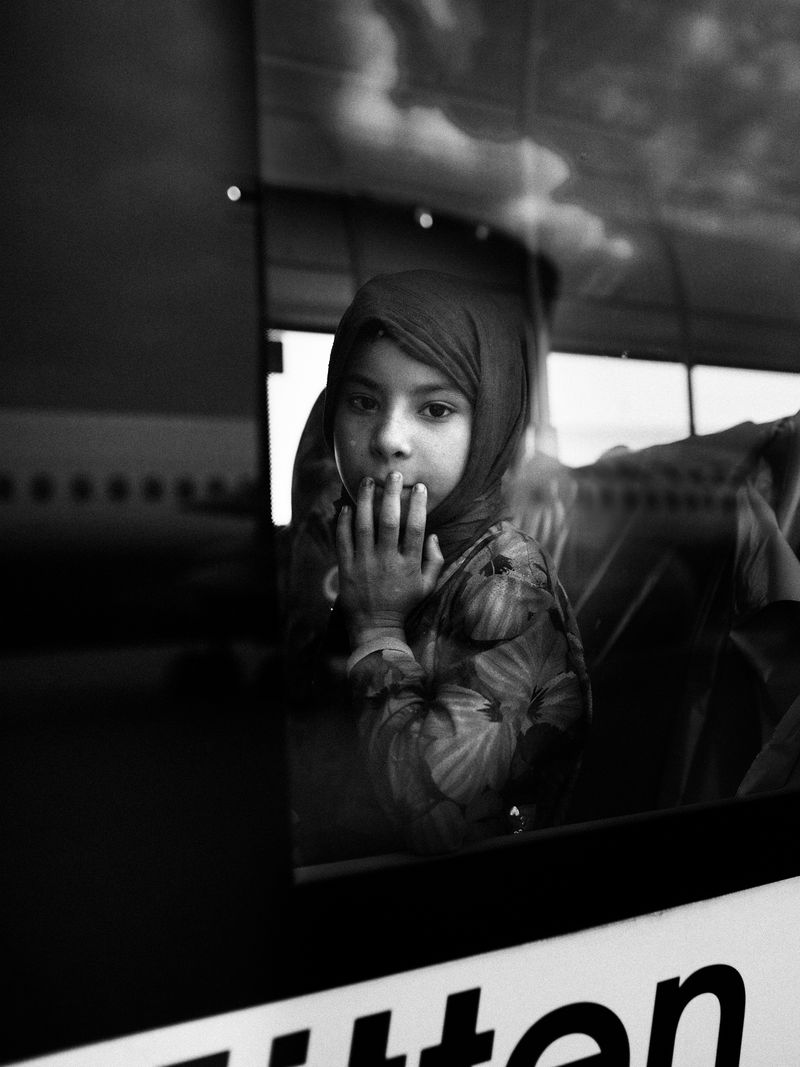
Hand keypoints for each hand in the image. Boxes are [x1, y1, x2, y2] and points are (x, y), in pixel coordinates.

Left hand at [335, 472, 443, 647]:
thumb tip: (434, 536)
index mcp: (408, 564)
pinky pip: (343, 539)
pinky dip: (344, 521)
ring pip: (363, 525)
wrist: (376, 626)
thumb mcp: (427, 586)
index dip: (418, 505)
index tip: (419, 487)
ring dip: (365, 500)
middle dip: (391, 494)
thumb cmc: (404, 604)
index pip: (415, 528)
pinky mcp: (347, 567)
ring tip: (367, 480)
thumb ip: (435, 561)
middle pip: (388, 521)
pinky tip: (348, 506)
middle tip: (393, 474)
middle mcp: (386, 561)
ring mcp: (364, 563)